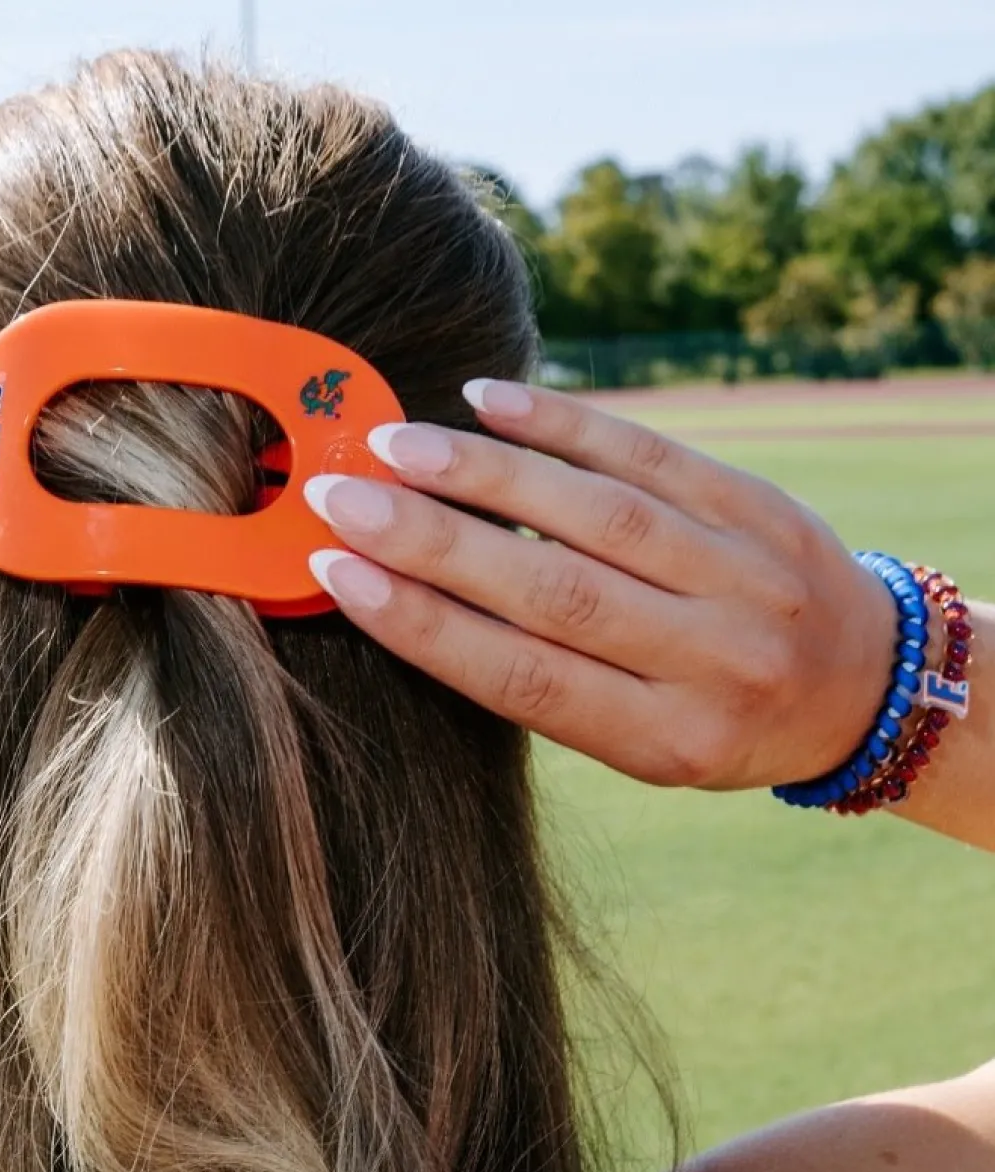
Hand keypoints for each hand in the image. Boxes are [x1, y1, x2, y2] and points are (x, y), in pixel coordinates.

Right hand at [304, 380, 895, 790]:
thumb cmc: (716, 720)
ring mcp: (740, 575)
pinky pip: (650, 454)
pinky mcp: (756, 506)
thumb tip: (418, 593)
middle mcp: (709, 659)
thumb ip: (548, 681)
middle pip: (548, 593)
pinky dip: (564, 423)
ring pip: (595, 514)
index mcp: (662, 738)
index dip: (419, 622)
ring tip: (396, 445)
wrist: (864, 684)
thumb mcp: (640, 741)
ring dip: (484, 473)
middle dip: (430, 541)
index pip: (519, 676)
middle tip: (341, 496)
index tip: (335, 573)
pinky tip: (487, 401)